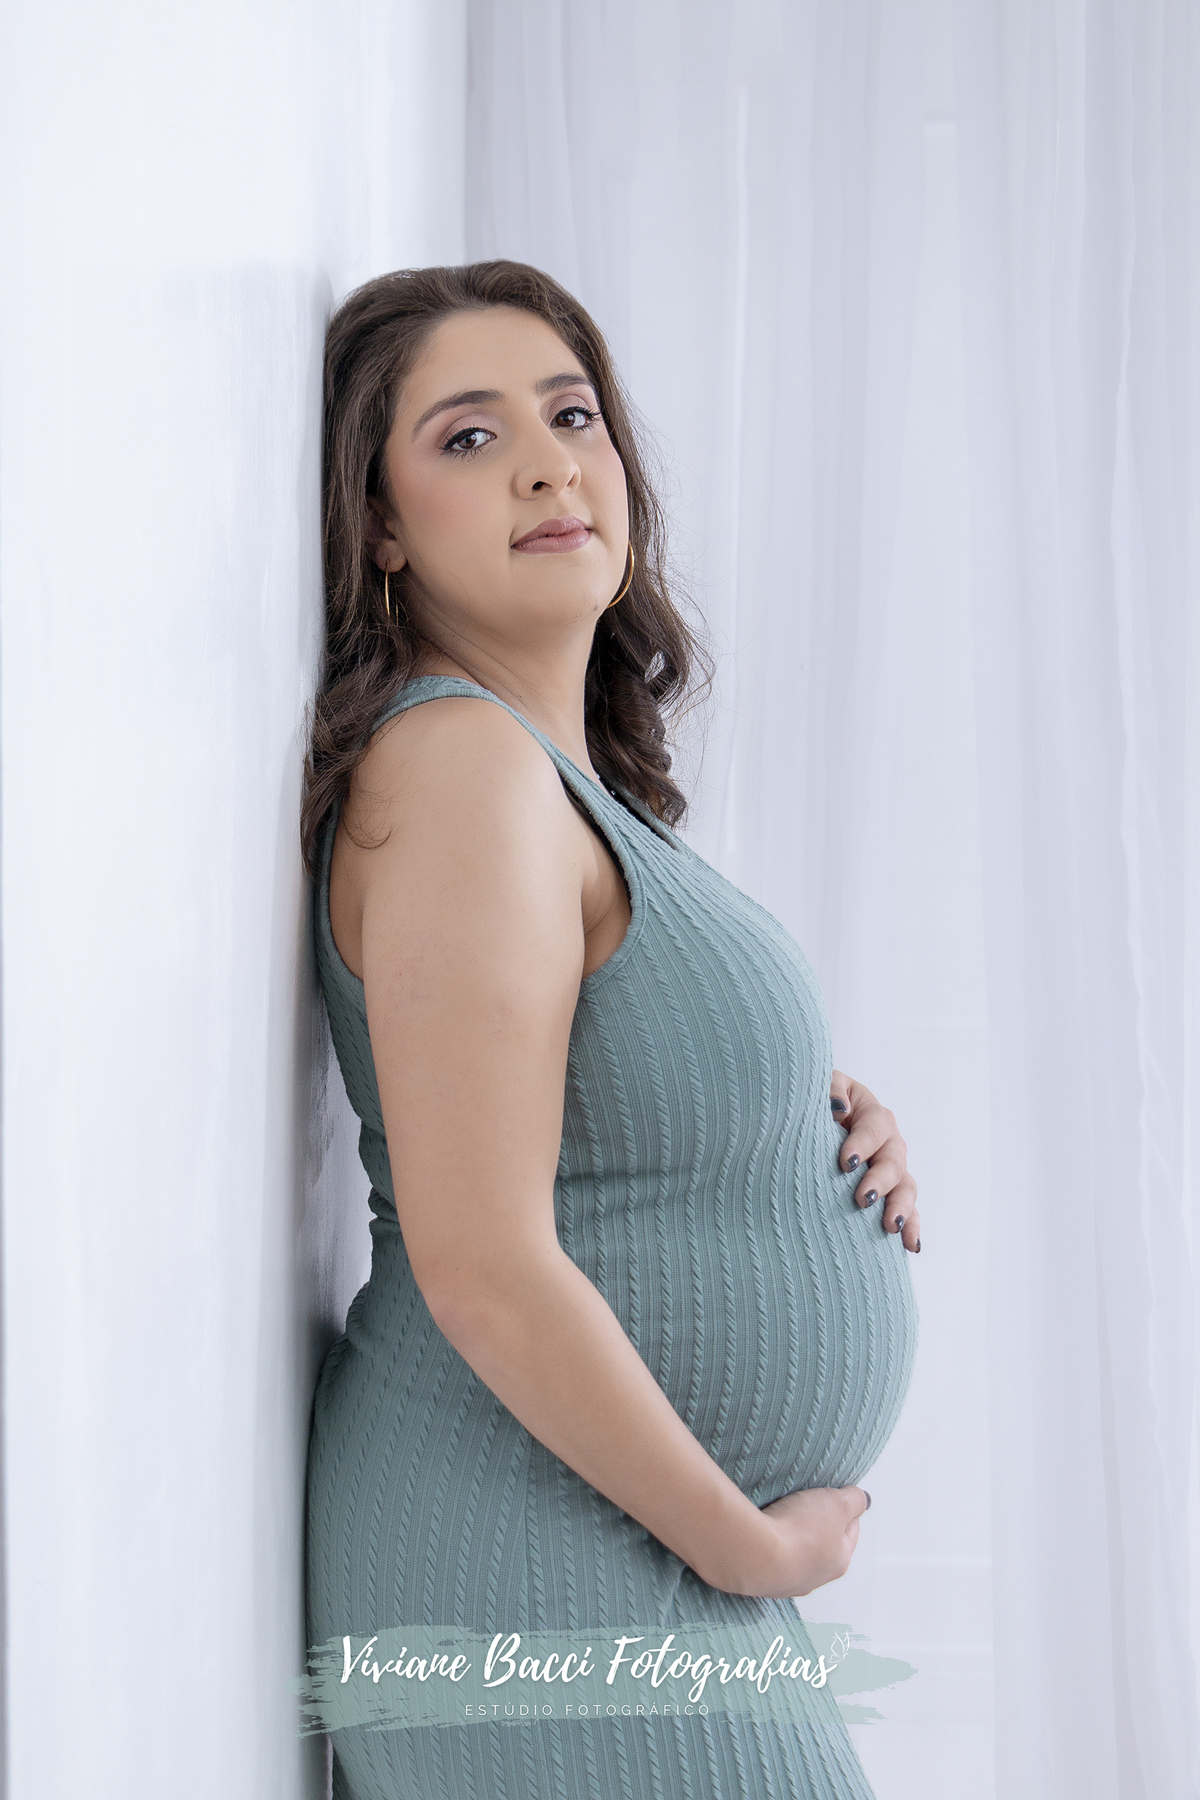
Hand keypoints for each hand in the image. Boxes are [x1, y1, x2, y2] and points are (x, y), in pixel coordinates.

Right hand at [732, 1484, 870, 1597]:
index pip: (850, 1530)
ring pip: (795, 1554)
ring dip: (790, 1536)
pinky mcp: (761, 1580)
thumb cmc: (798, 1531)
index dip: (845, 1509)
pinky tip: (762, 1531)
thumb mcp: (837, 1503)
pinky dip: (767, 1545)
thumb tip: (862, 1499)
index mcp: (839, 1561)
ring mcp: (786, 1582)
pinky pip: (768, 1558)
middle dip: (815, 1524)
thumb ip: (855, 1499)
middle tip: (805, 1504)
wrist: (756, 1554)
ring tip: (780, 1514)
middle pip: (821, 1544)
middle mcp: (815, 1578)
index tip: (835, 1495)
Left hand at [829, 1071, 920, 1252]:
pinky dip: (913, 1227)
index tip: (845, 1163)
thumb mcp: (816, 1087)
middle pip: (893, 1160)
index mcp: (871, 1112)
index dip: (862, 1144)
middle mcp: (887, 1141)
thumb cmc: (813, 1104)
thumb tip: (838, 1108)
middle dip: (880, 1180)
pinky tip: (911, 1246)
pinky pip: (908, 1210)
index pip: (873, 1127)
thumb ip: (828, 1088)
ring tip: (891, 1226)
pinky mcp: (891, 1192)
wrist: (810, 1128)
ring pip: (905, 1187)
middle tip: (863, 1199)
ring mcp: (892, 1168)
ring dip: (901, 1207)